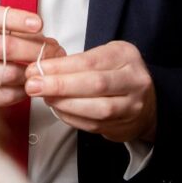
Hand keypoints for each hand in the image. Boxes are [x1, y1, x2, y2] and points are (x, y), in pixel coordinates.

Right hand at [0, 5, 63, 119]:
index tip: (39, 23)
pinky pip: (6, 94)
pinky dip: (22, 91)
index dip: (16, 18)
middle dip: (35, 50)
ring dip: (31, 73)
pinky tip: (26, 86)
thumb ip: (9, 32)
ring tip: (40, 71)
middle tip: (53, 52)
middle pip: (6, 47)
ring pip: (9, 73)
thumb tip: (47, 41)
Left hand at [23, 40, 155, 142]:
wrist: (148, 101)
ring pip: (97, 108)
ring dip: (65, 104)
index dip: (60, 67)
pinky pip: (94, 125)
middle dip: (59, 85)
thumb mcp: (105, 55)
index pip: (90, 61)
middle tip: (33, 85)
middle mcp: (134, 80)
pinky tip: (58, 109)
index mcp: (126, 56)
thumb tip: (43, 67)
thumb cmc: (118, 73)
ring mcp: (132, 106)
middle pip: (95, 84)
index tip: (37, 69)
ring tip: (45, 97)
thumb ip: (79, 60)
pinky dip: (71, 118)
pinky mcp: (123, 126)